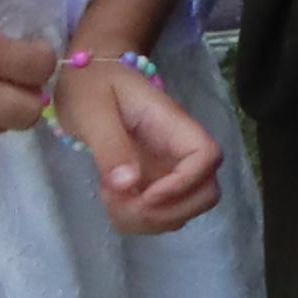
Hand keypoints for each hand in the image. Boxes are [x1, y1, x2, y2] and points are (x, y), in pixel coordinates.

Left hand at [51, 46, 227, 230]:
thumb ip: (111, 147)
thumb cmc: (92, 86)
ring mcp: (168, 168)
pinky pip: (161, 213)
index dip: (183, 184)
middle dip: (166, 212)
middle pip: (206, 192)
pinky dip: (138, 220)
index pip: (207, 157)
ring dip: (150, 220)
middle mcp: (179, 150)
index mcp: (172, 125)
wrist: (89, 76)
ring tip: (112, 198)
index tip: (144, 194)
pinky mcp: (154, 181)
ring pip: (185, 210)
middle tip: (123, 202)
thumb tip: (129, 185)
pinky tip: (114, 199)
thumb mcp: (92, 112)